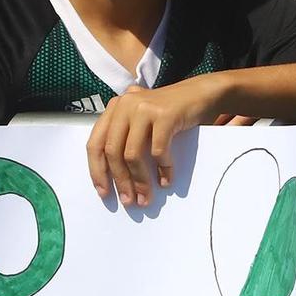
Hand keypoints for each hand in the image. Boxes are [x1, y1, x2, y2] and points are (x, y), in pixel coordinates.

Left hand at [86, 78, 220, 207]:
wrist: (200, 94)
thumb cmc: (168, 113)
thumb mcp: (140, 120)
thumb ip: (125, 138)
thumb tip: (115, 179)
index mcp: (114, 108)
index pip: (96, 143)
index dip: (97, 170)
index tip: (103, 192)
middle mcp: (124, 105)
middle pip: (113, 151)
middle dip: (120, 181)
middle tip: (128, 200)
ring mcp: (143, 108)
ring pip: (133, 154)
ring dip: (140, 181)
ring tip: (145, 197)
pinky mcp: (164, 114)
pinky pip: (158, 151)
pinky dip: (163, 170)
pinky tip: (166, 180)